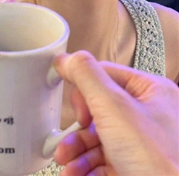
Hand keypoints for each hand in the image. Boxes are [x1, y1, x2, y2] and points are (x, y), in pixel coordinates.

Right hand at [53, 51, 178, 175]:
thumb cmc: (159, 162)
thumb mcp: (114, 107)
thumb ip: (86, 76)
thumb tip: (65, 58)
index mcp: (150, 91)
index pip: (104, 75)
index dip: (83, 91)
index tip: (73, 110)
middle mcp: (146, 115)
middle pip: (96, 111)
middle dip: (76, 131)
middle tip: (67, 143)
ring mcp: (140, 143)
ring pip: (96, 139)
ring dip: (76, 152)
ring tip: (67, 164)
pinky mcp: (133, 166)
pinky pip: (101, 160)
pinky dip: (84, 167)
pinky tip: (75, 174)